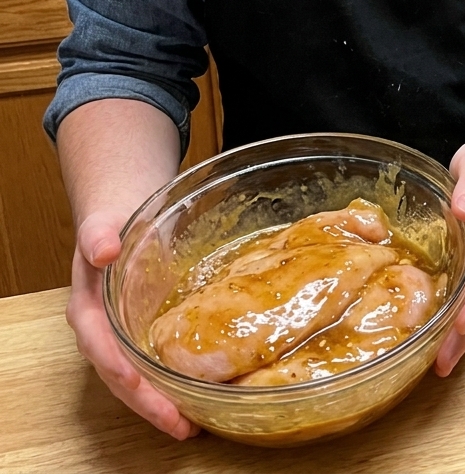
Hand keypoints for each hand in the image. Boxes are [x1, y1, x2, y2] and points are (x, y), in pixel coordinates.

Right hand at [66, 210, 197, 439]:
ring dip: (162, 403)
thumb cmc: (110, 222)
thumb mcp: (101, 225)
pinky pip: (156, 364)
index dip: (120, 370)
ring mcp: (124, 337)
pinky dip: (173, 384)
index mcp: (88, 311)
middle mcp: (103, 333)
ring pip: (139, 379)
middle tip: (180, 425)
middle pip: (122, 377)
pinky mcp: (146, 333)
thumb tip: (104, 251)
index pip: (101, 348)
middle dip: (149, 404)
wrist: (121, 216)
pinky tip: (200, 395)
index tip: (142, 386)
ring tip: (192, 424)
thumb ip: (97, 237)